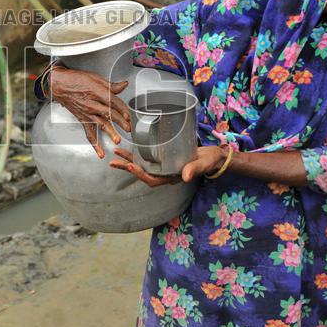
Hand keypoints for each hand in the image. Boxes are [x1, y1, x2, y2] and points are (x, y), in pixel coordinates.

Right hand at [49, 65, 130, 158]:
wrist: (59, 84)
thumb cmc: (75, 79)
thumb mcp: (95, 78)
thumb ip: (111, 85)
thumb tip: (123, 85)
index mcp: (98, 92)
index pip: (114, 102)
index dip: (123, 109)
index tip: (128, 115)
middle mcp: (93, 104)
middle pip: (110, 114)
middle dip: (120, 122)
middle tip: (128, 128)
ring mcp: (87, 113)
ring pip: (101, 124)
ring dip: (110, 133)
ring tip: (117, 140)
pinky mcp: (83, 119)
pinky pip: (89, 133)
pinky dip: (95, 144)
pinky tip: (100, 152)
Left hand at [110, 146, 226, 186]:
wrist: (213, 156)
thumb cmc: (209, 160)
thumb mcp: (203, 163)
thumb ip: (195, 169)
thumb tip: (185, 177)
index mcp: (172, 177)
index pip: (152, 180)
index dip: (140, 174)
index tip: (131, 166)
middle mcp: (165, 174)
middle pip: (142, 173)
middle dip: (127, 168)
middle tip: (113, 161)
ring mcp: (164, 166)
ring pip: (143, 165)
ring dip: (129, 160)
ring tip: (116, 153)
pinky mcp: (165, 158)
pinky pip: (148, 158)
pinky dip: (138, 153)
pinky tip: (130, 147)